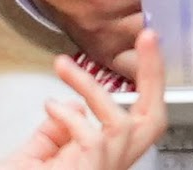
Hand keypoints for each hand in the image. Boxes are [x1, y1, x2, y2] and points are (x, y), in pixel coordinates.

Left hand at [0, 27, 165, 168]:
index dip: (149, 79)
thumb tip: (73, 105)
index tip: (147, 42)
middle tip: (148, 36)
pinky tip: (50, 108)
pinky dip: (69, 117)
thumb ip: (59, 131)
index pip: (139, 117)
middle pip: (154, 119)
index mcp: (104, 159)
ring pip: (122, 121)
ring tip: (64, 67)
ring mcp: (104, 169)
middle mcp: (113, 165)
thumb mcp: (37, 157)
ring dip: (92, 88)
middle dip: (155, 74)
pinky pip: (90, 137)